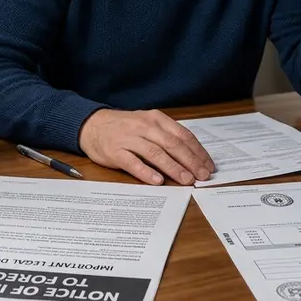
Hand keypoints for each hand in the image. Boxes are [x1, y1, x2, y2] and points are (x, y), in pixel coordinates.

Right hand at [78, 109, 214, 185]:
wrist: (92, 125)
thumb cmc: (125, 127)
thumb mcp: (148, 124)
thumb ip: (167, 136)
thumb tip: (192, 156)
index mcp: (156, 119)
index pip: (182, 135)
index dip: (197, 151)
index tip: (208, 165)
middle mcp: (144, 127)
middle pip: (172, 144)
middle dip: (190, 161)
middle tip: (202, 176)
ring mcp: (129, 139)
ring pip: (156, 153)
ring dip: (173, 168)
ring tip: (186, 180)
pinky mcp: (115, 152)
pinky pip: (133, 163)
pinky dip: (147, 172)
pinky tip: (158, 181)